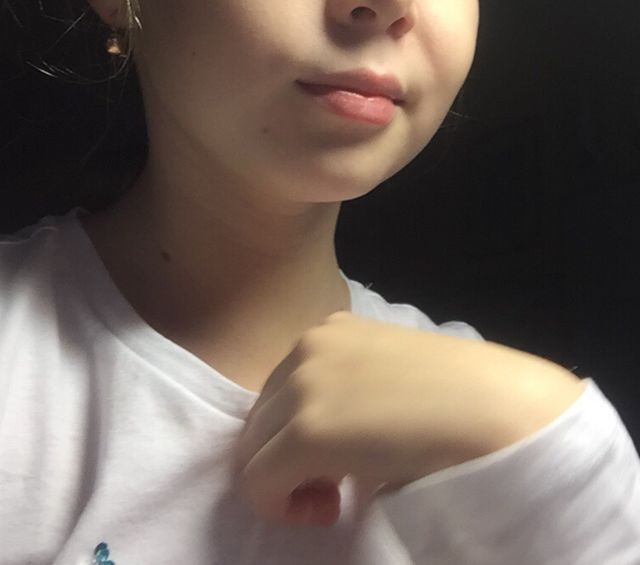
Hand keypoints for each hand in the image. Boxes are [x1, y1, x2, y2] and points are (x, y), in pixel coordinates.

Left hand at [233, 311, 583, 525]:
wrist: (491, 406)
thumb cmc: (458, 392)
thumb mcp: (387, 371)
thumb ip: (347, 386)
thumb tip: (326, 429)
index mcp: (330, 329)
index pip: (280, 391)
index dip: (297, 434)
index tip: (337, 462)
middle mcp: (306, 348)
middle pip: (261, 419)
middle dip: (285, 459)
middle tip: (335, 487)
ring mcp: (302, 387)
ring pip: (254, 451)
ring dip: (286, 481)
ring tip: (335, 496)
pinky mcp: (304, 432)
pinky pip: (258, 483)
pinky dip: (283, 506)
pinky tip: (332, 508)